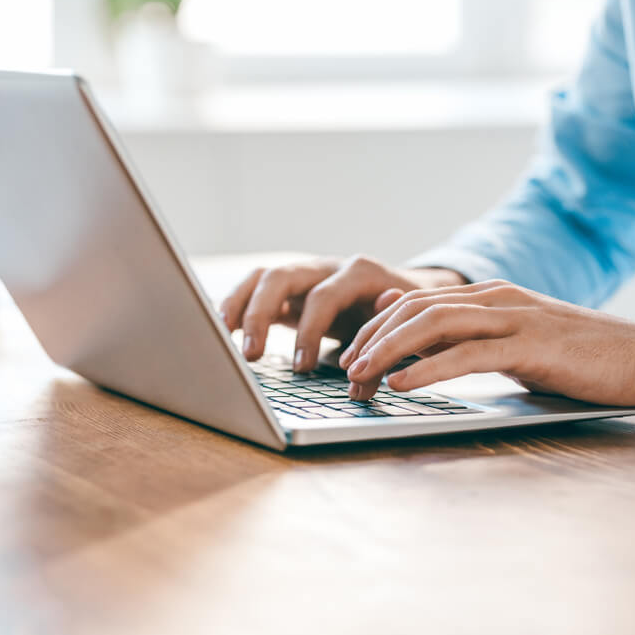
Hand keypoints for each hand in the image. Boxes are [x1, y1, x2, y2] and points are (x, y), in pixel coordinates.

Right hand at [218, 255, 466, 371]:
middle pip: (281, 277)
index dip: (309, 332)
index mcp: (358, 273)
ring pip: (262, 277)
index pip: (323, 297)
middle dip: (261, 314)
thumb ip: (389, 338)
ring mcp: (307, 275)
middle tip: (251, 355)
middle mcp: (327, 267)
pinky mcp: (293, 290)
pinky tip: (222, 328)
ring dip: (239, 304)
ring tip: (222, 335)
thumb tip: (376, 352)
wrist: (412, 294)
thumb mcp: (406, 325)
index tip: (301, 368)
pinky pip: (257, 289)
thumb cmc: (407, 315)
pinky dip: (237, 304)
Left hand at [340, 279, 634, 412]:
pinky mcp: (531, 345)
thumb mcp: (512, 342)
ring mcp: (514, 318)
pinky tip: (402, 384)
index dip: (375, 328)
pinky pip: (468, 354)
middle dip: (372, 339)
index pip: (414, 303)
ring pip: (434, 325)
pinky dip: (428, 369)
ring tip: (359, 375)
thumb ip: (466, 335)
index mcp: (489, 297)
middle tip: (344, 370)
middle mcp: (495, 299)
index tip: (350, 356)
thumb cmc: (578, 357)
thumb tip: (412, 332)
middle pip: (414, 309)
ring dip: (389, 351)